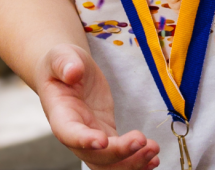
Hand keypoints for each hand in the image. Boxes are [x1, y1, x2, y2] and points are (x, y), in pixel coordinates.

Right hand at [34, 44, 160, 168]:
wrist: (70, 72)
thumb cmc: (63, 63)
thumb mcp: (60, 55)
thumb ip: (64, 63)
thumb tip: (73, 72)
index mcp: (60, 114)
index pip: (69, 134)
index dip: (85, 141)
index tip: (103, 141)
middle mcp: (75, 134)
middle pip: (94, 156)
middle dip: (119, 153)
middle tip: (141, 140)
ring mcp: (92, 139)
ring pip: (109, 165)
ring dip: (131, 163)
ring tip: (153, 150)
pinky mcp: (108, 137)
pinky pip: (121, 158)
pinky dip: (137, 161)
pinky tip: (153, 158)